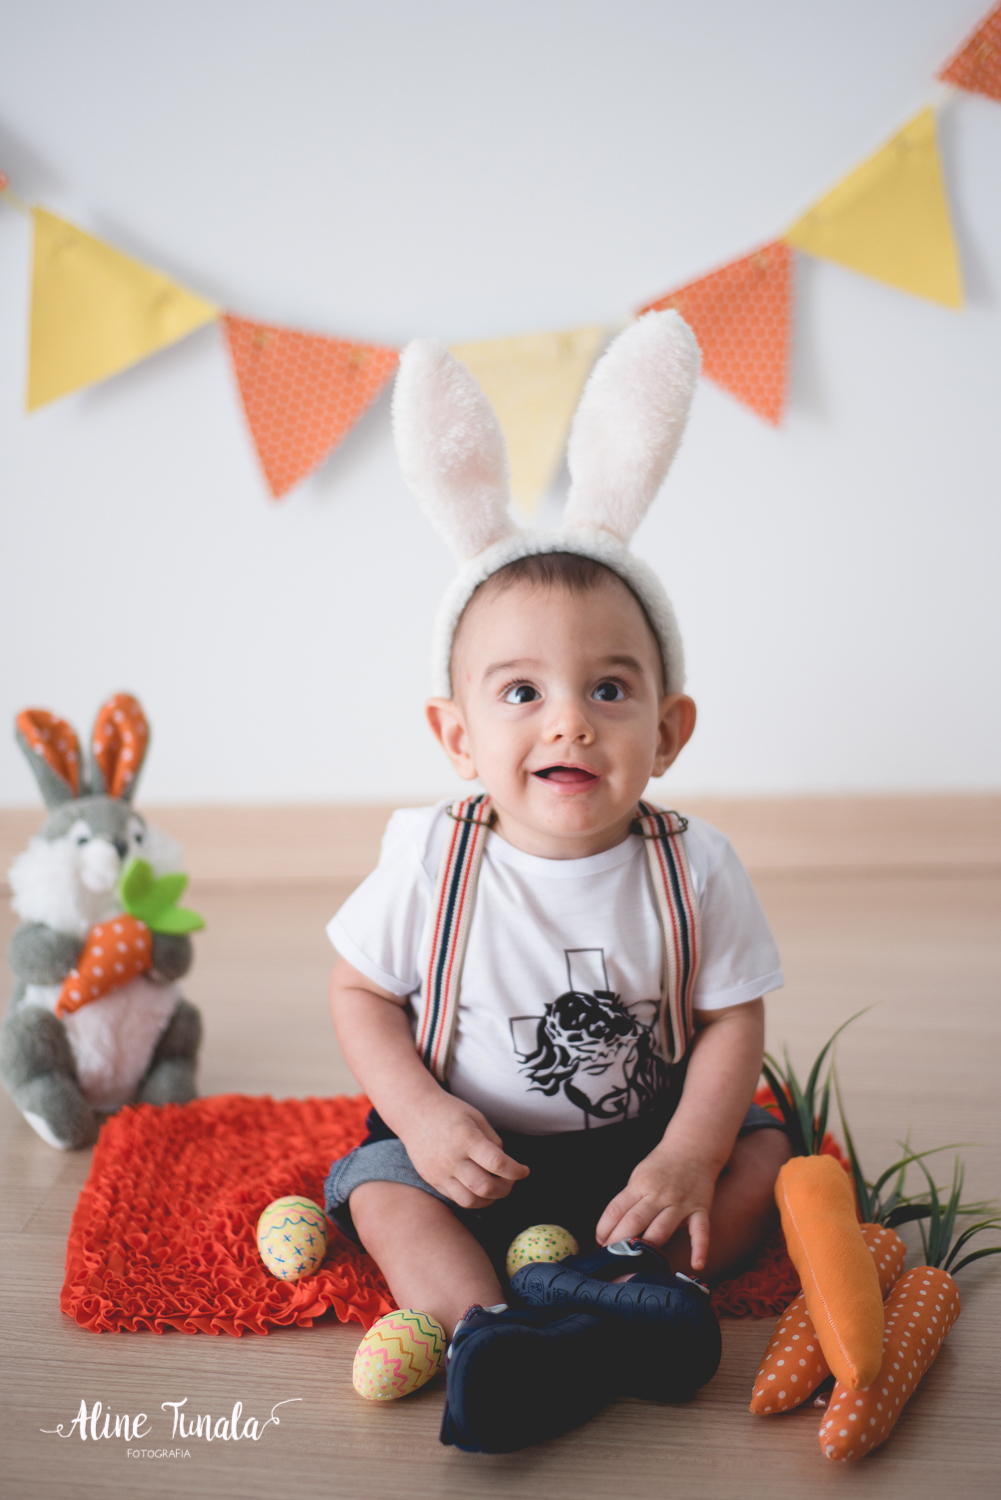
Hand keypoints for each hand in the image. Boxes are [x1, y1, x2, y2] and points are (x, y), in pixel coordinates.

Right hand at [399, 1095, 529, 1209]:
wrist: (414, 1112)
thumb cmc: (450, 1111)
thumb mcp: (476, 1117)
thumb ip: (493, 1141)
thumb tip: (505, 1164)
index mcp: (467, 1138)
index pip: (497, 1163)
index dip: (516, 1171)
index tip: (524, 1171)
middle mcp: (452, 1159)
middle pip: (485, 1187)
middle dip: (505, 1189)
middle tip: (511, 1182)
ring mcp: (440, 1172)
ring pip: (470, 1201)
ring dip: (489, 1199)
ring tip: (496, 1188)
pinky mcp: (432, 1180)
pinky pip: (456, 1198)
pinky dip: (472, 1197)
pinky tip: (478, 1187)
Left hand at [595, 1145, 716, 1269]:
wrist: (693, 1148)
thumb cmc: (661, 1166)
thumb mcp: (639, 1176)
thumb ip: (629, 1200)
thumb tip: (612, 1227)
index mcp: (640, 1185)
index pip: (617, 1209)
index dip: (605, 1228)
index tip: (599, 1241)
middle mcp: (659, 1194)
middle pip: (635, 1221)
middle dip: (619, 1240)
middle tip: (611, 1256)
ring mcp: (681, 1203)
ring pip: (661, 1229)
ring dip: (647, 1247)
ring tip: (635, 1262)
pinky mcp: (700, 1210)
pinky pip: (700, 1231)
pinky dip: (700, 1248)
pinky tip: (697, 1264)